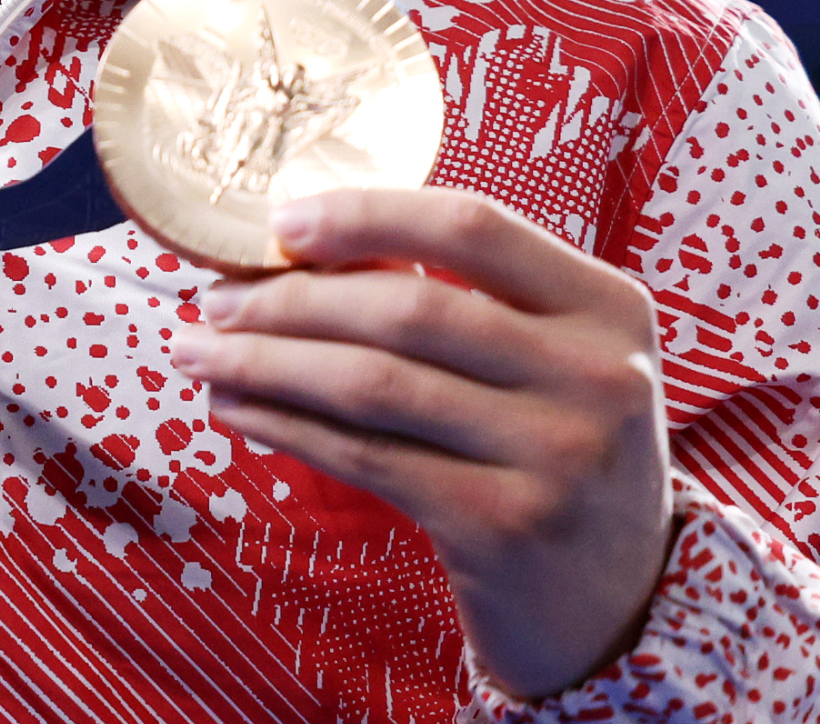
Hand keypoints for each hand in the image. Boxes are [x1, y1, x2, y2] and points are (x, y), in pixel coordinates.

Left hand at [167, 187, 672, 700]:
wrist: (621, 605)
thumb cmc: (558, 455)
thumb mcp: (556, 364)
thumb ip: (472, 301)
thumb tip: (300, 248)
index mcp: (610, 308)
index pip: (473, 226)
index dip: (367, 214)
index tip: (280, 221)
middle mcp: (596, 376)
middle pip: (408, 306)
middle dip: (289, 297)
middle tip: (214, 297)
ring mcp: (556, 456)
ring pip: (373, 383)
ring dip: (264, 360)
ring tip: (199, 349)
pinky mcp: (504, 526)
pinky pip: (364, 455)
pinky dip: (285, 424)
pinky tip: (237, 408)